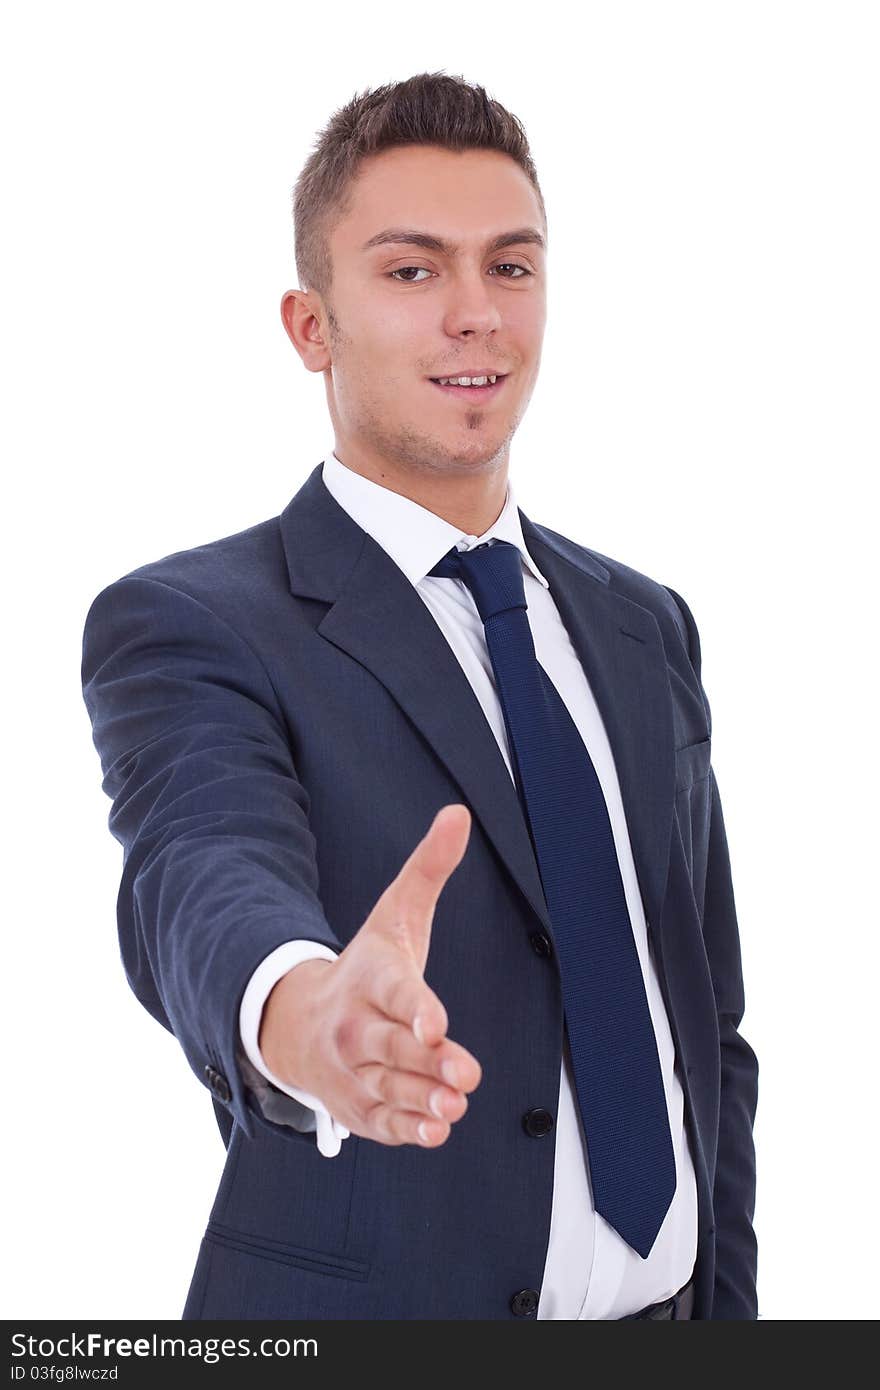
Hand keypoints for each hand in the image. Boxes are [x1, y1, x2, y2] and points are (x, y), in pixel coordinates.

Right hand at [259, 803, 481, 1147]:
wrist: (297, 1023)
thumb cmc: (365, 968)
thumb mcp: (394, 916)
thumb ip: (428, 869)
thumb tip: (458, 813)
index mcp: (370, 978)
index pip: (394, 990)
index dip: (416, 1008)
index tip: (437, 1023)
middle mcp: (356, 1027)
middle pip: (392, 1047)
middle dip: (427, 1062)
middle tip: (465, 1074)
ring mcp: (352, 1071)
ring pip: (389, 1088)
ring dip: (421, 1100)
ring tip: (454, 1107)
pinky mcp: (357, 1107)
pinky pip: (380, 1121)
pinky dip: (405, 1129)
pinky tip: (434, 1131)